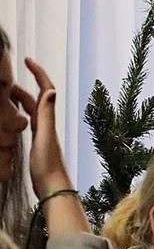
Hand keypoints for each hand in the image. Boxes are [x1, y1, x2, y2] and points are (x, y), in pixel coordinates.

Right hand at [14, 58, 68, 194]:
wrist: (53, 189)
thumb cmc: (49, 165)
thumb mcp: (45, 136)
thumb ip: (46, 114)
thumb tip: (51, 90)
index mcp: (47, 120)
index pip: (45, 90)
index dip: (38, 73)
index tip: (28, 60)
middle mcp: (46, 125)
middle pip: (33, 100)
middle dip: (20, 87)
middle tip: (2, 81)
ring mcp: (42, 135)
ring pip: (28, 112)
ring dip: (16, 101)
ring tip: (1, 95)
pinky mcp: (37, 145)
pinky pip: (26, 124)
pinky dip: (17, 116)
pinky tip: (9, 118)